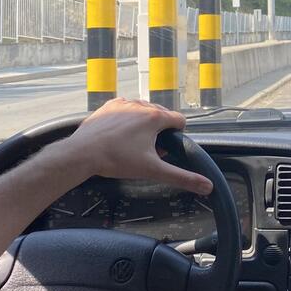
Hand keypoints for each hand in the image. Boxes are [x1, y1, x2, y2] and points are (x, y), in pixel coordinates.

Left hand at [58, 98, 210, 194]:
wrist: (82, 153)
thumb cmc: (117, 160)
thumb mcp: (153, 171)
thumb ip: (182, 177)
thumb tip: (208, 186)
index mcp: (155, 117)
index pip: (179, 120)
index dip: (176, 136)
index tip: (165, 150)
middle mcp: (141, 104)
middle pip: (161, 115)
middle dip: (159, 132)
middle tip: (148, 151)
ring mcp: (123, 103)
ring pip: (143, 110)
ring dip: (143, 124)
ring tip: (132, 144)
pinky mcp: (108, 105)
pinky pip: (126, 109)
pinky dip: (127, 119)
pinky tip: (118, 135)